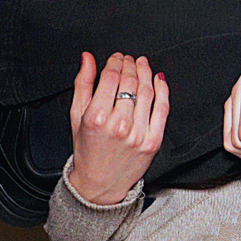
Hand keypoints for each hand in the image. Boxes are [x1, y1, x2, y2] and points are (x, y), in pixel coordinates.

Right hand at [68, 52, 168, 205]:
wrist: (100, 183)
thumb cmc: (87, 150)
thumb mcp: (77, 116)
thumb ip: (83, 84)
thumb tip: (88, 59)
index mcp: (96, 118)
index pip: (110, 78)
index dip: (115, 62)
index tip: (116, 58)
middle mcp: (119, 125)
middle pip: (130, 82)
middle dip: (130, 65)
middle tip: (129, 59)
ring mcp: (139, 134)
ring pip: (147, 92)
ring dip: (146, 73)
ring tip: (142, 64)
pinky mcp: (153, 141)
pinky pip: (162, 109)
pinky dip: (163, 90)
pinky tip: (159, 79)